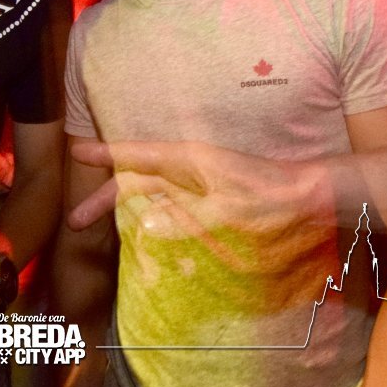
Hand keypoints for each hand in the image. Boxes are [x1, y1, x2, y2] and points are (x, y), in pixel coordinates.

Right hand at [68, 140, 337, 275]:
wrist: (311, 197)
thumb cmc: (273, 199)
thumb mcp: (230, 211)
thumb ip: (188, 218)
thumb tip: (146, 224)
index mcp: (189, 159)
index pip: (137, 154)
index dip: (105, 154)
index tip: (76, 153)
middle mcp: (189, 168)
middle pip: (136, 178)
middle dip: (104, 196)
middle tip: (76, 219)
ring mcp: (199, 183)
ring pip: (150, 192)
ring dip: (124, 208)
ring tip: (99, 227)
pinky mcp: (210, 198)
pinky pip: (169, 206)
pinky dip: (149, 217)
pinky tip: (142, 233)